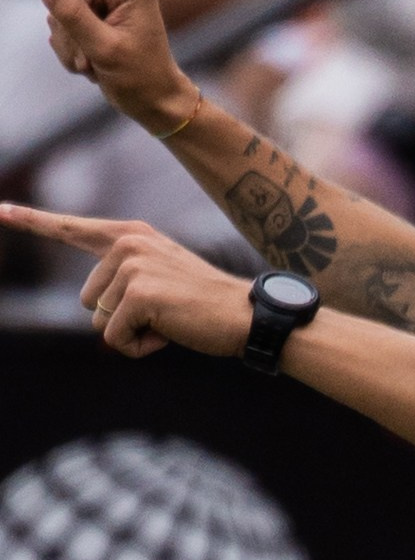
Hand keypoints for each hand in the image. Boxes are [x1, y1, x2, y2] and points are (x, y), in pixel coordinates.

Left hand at [0, 203, 250, 357]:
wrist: (245, 315)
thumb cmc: (204, 305)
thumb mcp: (161, 279)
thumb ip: (124, 282)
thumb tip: (93, 312)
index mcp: (129, 235)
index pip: (71, 228)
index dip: (32, 221)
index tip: (0, 211)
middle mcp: (126, 243)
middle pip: (89, 300)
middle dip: (121, 320)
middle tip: (166, 314)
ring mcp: (131, 266)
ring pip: (100, 321)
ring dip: (132, 334)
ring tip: (170, 323)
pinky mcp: (137, 294)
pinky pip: (115, 338)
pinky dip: (139, 348)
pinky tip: (169, 335)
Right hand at [28, 0, 189, 132]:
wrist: (154, 105)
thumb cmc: (142, 78)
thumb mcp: (106, 49)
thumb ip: (74, 17)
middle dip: (68, 29)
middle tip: (87, 60)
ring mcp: (102, 3)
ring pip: (59, 11)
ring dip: (69, 45)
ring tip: (92, 66)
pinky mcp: (91, 19)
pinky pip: (61, 26)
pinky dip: (69, 50)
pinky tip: (89, 66)